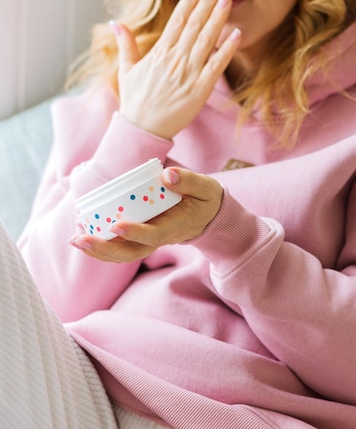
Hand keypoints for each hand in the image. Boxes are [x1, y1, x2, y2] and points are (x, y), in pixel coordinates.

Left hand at [69, 167, 223, 262]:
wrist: (208, 216)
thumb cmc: (203, 199)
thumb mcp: (204, 187)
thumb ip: (188, 180)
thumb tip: (167, 175)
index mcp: (174, 227)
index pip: (153, 234)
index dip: (135, 232)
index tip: (116, 225)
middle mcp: (159, 239)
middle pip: (130, 253)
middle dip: (104, 249)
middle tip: (80, 239)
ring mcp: (149, 241)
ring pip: (122, 254)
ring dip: (98, 250)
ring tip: (75, 240)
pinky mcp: (141, 238)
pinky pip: (120, 246)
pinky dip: (100, 244)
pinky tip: (82, 234)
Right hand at [111, 0, 240, 138]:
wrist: (143, 130)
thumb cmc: (135, 101)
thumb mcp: (127, 70)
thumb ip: (126, 44)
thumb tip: (115, 22)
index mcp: (159, 52)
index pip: (177, 19)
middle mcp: (174, 59)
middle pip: (194, 24)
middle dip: (208, 0)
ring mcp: (188, 74)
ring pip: (206, 40)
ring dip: (218, 18)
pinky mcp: (200, 89)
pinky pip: (216, 66)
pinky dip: (226, 49)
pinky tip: (236, 34)